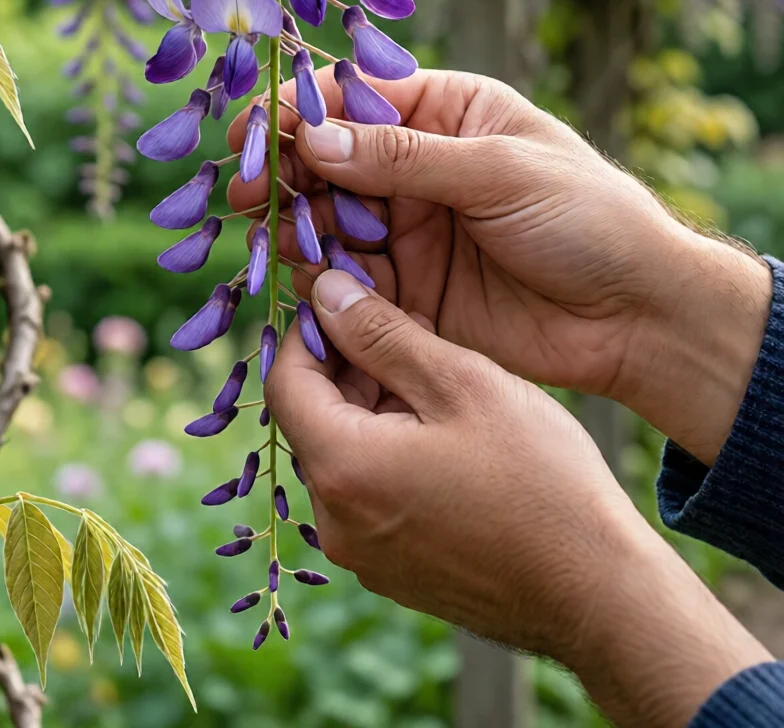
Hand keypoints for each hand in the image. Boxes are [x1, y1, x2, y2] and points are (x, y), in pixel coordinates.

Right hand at [230, 67, 769, 463]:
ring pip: (328, 219)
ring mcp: (411, 229)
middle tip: (243, 195)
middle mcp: (419, 166)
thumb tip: (314, 136)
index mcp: (447, 111)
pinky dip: (317, 280)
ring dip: (294, 226)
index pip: (355, 97)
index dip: (298, 110)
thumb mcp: (499, 172)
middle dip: (282, 172)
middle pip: (328, 159)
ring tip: (271, 240)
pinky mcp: (408, 292)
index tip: (250, 133)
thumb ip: (404, 157)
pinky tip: (300, 282)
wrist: (641, 318)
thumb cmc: (588, 219)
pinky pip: (347, 279)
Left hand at [267, 270, 770, 727]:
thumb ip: (382, 333)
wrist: (599, 595)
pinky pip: (370, 496)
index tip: (351, 298)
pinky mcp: (394, 574)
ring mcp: (364, 556)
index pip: (285, 380)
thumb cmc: (540, 481)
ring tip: (438, 380)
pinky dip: (391, 454)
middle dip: (349, 367)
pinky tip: (448, 434)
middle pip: (313, 419)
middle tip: (405, 328)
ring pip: (345, 456)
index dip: (311, 328)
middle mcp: (335, 523)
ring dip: (373, 410)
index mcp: (342, 469)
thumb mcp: (462, 382)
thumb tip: (326, 291)